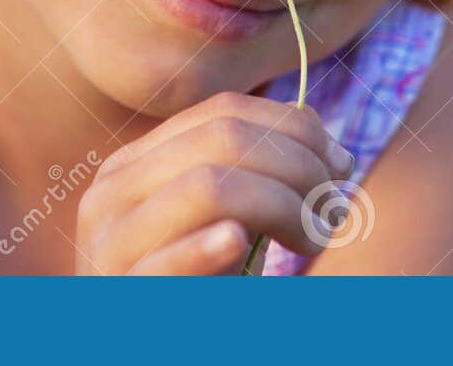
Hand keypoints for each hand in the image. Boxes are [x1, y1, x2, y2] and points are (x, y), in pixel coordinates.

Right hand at [75, 91, 355, 274]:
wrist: (142, 341)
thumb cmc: (189, 288)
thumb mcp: (217, 222)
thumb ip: (251, 175)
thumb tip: (325, 137)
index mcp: (134, 164)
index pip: (222, 112)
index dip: (293, 127)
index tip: (341, 161)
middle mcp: (113, 192)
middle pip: (223, 140)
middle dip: (298, 165)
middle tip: (335, 208)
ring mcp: (111, 243)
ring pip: (208, 186)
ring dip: (282, 205)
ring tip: (314, 239)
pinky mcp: (122, 296)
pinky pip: (165, 261)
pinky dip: (205, 248)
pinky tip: (237, 242)